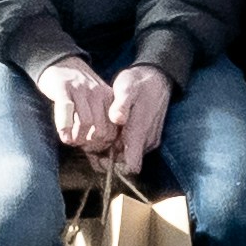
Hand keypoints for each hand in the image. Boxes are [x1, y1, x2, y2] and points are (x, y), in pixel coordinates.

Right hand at [25, 50, 122, 161]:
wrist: (60, 62)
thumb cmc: (77, 88)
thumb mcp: (95, 100)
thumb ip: (100, 119)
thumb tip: (101, 148)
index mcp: (109, 98)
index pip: (113, 130)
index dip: (102, 144)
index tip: (91, 147)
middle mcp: (97, 93)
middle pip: (101, 129)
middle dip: (90, 143)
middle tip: (80, 145)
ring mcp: (80, 89)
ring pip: (85, 122)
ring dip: (77, 137)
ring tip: (70, 141)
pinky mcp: (62, 87)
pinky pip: (66, 109)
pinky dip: (64, 126)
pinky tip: (63, 135)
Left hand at [95, 62, 176, 178]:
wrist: (156, 78)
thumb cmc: (139, 83)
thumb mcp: (126, 88)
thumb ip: (121, 105)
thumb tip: (116, 119)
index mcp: (140, 132)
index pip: (131, 166)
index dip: (114, 168)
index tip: (98, 156)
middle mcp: (146, 141)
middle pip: (126, 164)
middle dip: (107, 159)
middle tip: (88, 146)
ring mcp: (147, 140)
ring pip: (127, 156)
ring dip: (111, 152)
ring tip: (94, 138)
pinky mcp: (146, 136)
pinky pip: (131, 148)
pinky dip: (117, 145)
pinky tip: (105, 133)